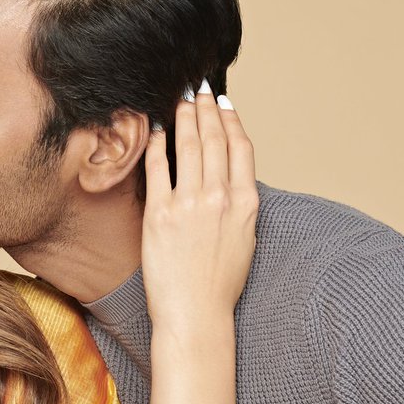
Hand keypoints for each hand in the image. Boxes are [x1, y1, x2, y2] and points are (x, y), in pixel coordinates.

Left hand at [142, 83, 258, 339]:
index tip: (223, 104)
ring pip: (188, 148)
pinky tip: (156, 130)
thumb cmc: (220, 283)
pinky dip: (157, 145)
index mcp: (246, 203)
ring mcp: (189, 204)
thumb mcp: (245, 238)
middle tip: (197, 90)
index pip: (240, 148)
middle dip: (205, 110)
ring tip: (180, 101)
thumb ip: (240, 204)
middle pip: (214, 141)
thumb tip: (230, 178)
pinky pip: (157, 169)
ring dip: (184, 118)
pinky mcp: (160, 214)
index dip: (230, 121)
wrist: (196, 313)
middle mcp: (220, 198)